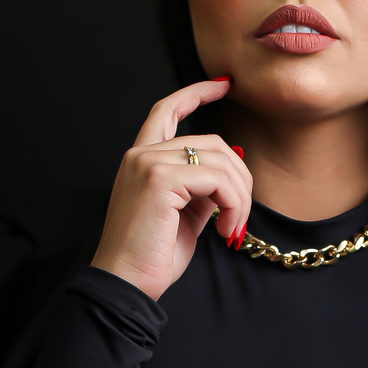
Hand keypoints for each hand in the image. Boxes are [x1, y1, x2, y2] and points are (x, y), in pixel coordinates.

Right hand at [92, 79, 252, 299]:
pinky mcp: (159, 179)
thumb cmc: (152, 257)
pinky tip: (225, 229)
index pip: (167, 110)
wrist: (127, 283)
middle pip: (211, 141)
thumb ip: (203, 189)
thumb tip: (232, 174)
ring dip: (239, 197)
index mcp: (141, 160)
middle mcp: (141, 155)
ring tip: (232, 227)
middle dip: (239, 177)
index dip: (196, 92)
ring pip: (220, 160)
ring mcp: (148, 163)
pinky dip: (233, 205)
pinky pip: (217, 179)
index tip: (223, 84)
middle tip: (240, 215)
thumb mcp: (185, 216)